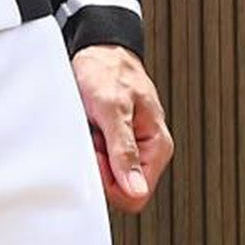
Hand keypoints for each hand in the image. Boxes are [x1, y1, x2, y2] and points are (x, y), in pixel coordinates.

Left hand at [71, 44, 172, 214]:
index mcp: (157, 146)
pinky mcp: (113, 143)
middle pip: (119, 188)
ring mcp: (129, 148)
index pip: (135, 196)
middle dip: (100, 168)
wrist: (97, 48)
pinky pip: (98, 160)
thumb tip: (137, 190)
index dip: (110, 182)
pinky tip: (89, 127)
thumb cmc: (108, 71)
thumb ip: (124, 151)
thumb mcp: (113, 110)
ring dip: (92, 155)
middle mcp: (146, 151)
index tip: (99, 155)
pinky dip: (87, 147)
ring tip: (93, 127)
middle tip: (95, 136)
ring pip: (106, 175)